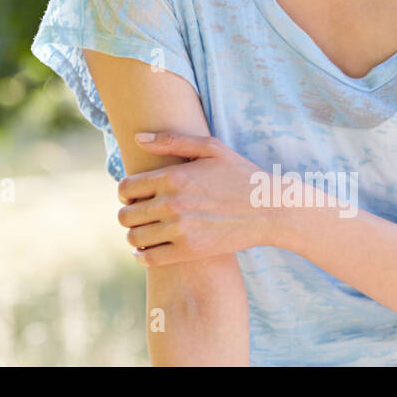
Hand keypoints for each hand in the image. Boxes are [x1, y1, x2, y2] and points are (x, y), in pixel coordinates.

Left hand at [118, 131, 278, 265]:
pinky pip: (149, 258)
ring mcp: (180, 229)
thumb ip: (171, 141)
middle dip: (128, 215)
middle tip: (140, 215)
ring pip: (134, 237)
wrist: (270, 209)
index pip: (125, 189)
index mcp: (172, 176)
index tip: (135, 197)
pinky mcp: (189, 251)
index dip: (126, 194)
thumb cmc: (241, 174)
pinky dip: (141, 256)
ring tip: (145, 232)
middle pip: (125, 215)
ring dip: (134, 235)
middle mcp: (171, 203)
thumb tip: (138, 138)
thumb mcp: (211, 148)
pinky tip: (147, 250)